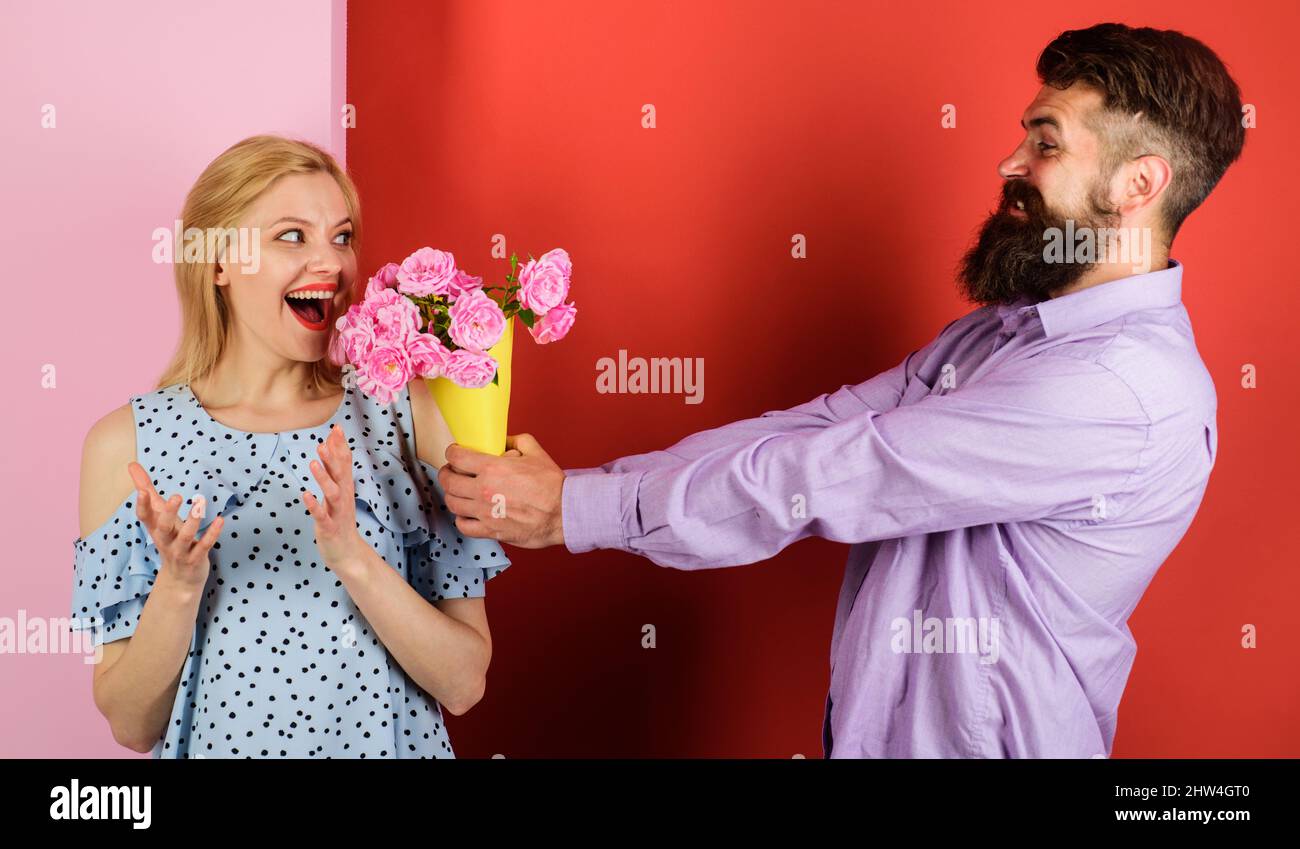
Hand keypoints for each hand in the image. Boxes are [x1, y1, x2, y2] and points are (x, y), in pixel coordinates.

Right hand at [127, 461, 221, 591]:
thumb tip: (132, 464)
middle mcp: (165, 540)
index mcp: (155, 528)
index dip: (142, 505)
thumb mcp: (157, 515)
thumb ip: (147, 489)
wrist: (179, 579)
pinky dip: (212, 534)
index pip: (144, 517)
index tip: (142, 491)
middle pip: (163, 527)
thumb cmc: (169, 538)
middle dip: (169, 513)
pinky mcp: (196, 559)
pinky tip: (220, 520)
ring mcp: (180, 551)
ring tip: (200, 504)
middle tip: (176, 496)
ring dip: (193, 522)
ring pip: (185, 538)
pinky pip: (204, 546)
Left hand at [300, 423, 368, 572]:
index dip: (341, 447)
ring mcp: (337, 513)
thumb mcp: (339, 493)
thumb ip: (334, 472)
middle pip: (341, 474)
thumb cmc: (340, 521)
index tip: (336, 428)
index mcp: (345, 489)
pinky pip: (322, 516)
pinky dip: (314, 505)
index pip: (345, 464)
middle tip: (327, 439)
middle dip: (334, 457)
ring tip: (313, 463)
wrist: (347, 553)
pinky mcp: (329, 528)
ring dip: (324, 478)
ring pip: (332, 493)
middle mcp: (344, 498)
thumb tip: (329, 448)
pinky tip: (305, 495)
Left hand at [438, 433, 564, 548]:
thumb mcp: (535, 451)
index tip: (455, 453)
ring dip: (452, 495)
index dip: (452, 452)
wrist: (564, 512)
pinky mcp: (491, 530)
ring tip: (459, 492)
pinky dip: (461, 519)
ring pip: (452, 503)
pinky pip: (463, 526)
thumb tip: (502, 441)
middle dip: (446, 473)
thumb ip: (515, 441)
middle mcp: (484, 490)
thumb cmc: (551, 485)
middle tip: (451, 471)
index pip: (456, 457)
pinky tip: (468, 513)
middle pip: (448, 481)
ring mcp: (485, 512)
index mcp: (492, 468)